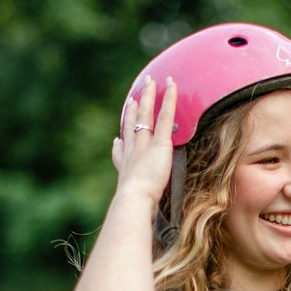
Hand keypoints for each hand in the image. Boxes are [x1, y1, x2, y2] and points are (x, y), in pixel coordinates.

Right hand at [112, 75, 177, 203]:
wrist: (133, 198)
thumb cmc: (136, 206)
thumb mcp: (135, 203)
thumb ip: (135, 199)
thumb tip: (127, 204)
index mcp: (127, 167)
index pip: (123, 149)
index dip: (122, 140)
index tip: (119, 136)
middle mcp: (133, 151)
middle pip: (132, 125)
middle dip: (132, 111)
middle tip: (133, 98)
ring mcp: (145, 144)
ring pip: (146, 115)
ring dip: (148, 97)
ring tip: (150, 83)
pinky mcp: (160, 142)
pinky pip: (165, 116)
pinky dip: (168, 100)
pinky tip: (172, 86)